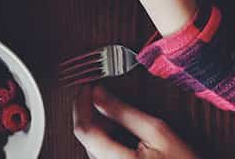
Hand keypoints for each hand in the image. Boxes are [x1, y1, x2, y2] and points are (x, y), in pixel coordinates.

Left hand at [73, 85, 197, 158]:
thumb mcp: (157, 132)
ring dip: (99, 127)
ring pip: (93, 147)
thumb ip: (124, 112)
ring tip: (113, 114)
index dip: (81, 104)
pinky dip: (106, 140)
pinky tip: (119, 132)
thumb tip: (98, 93)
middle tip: (99, 95)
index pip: (84, 130)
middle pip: (87, 139)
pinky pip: (102, 156)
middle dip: (91, 113)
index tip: (86, 87)